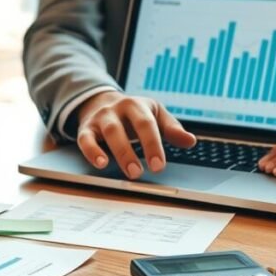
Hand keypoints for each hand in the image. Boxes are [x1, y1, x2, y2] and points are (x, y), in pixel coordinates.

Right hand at [75, 91, 196, 178]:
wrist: (101, 101)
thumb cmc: (133, 113)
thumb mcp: (155, 114)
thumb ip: (172, 128)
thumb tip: (190, 141)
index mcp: (137, 105)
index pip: (147, 124)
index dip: (152, 145)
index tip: (158, 166)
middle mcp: (117, 109)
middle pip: (124, 129)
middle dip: (132, 152)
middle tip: (140, 173)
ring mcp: (100, 118)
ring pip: (108, 133)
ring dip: (118, 154)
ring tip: (128, 172)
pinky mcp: (86, 128)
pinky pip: (85, 140)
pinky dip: (92, 152)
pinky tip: (101, 164)